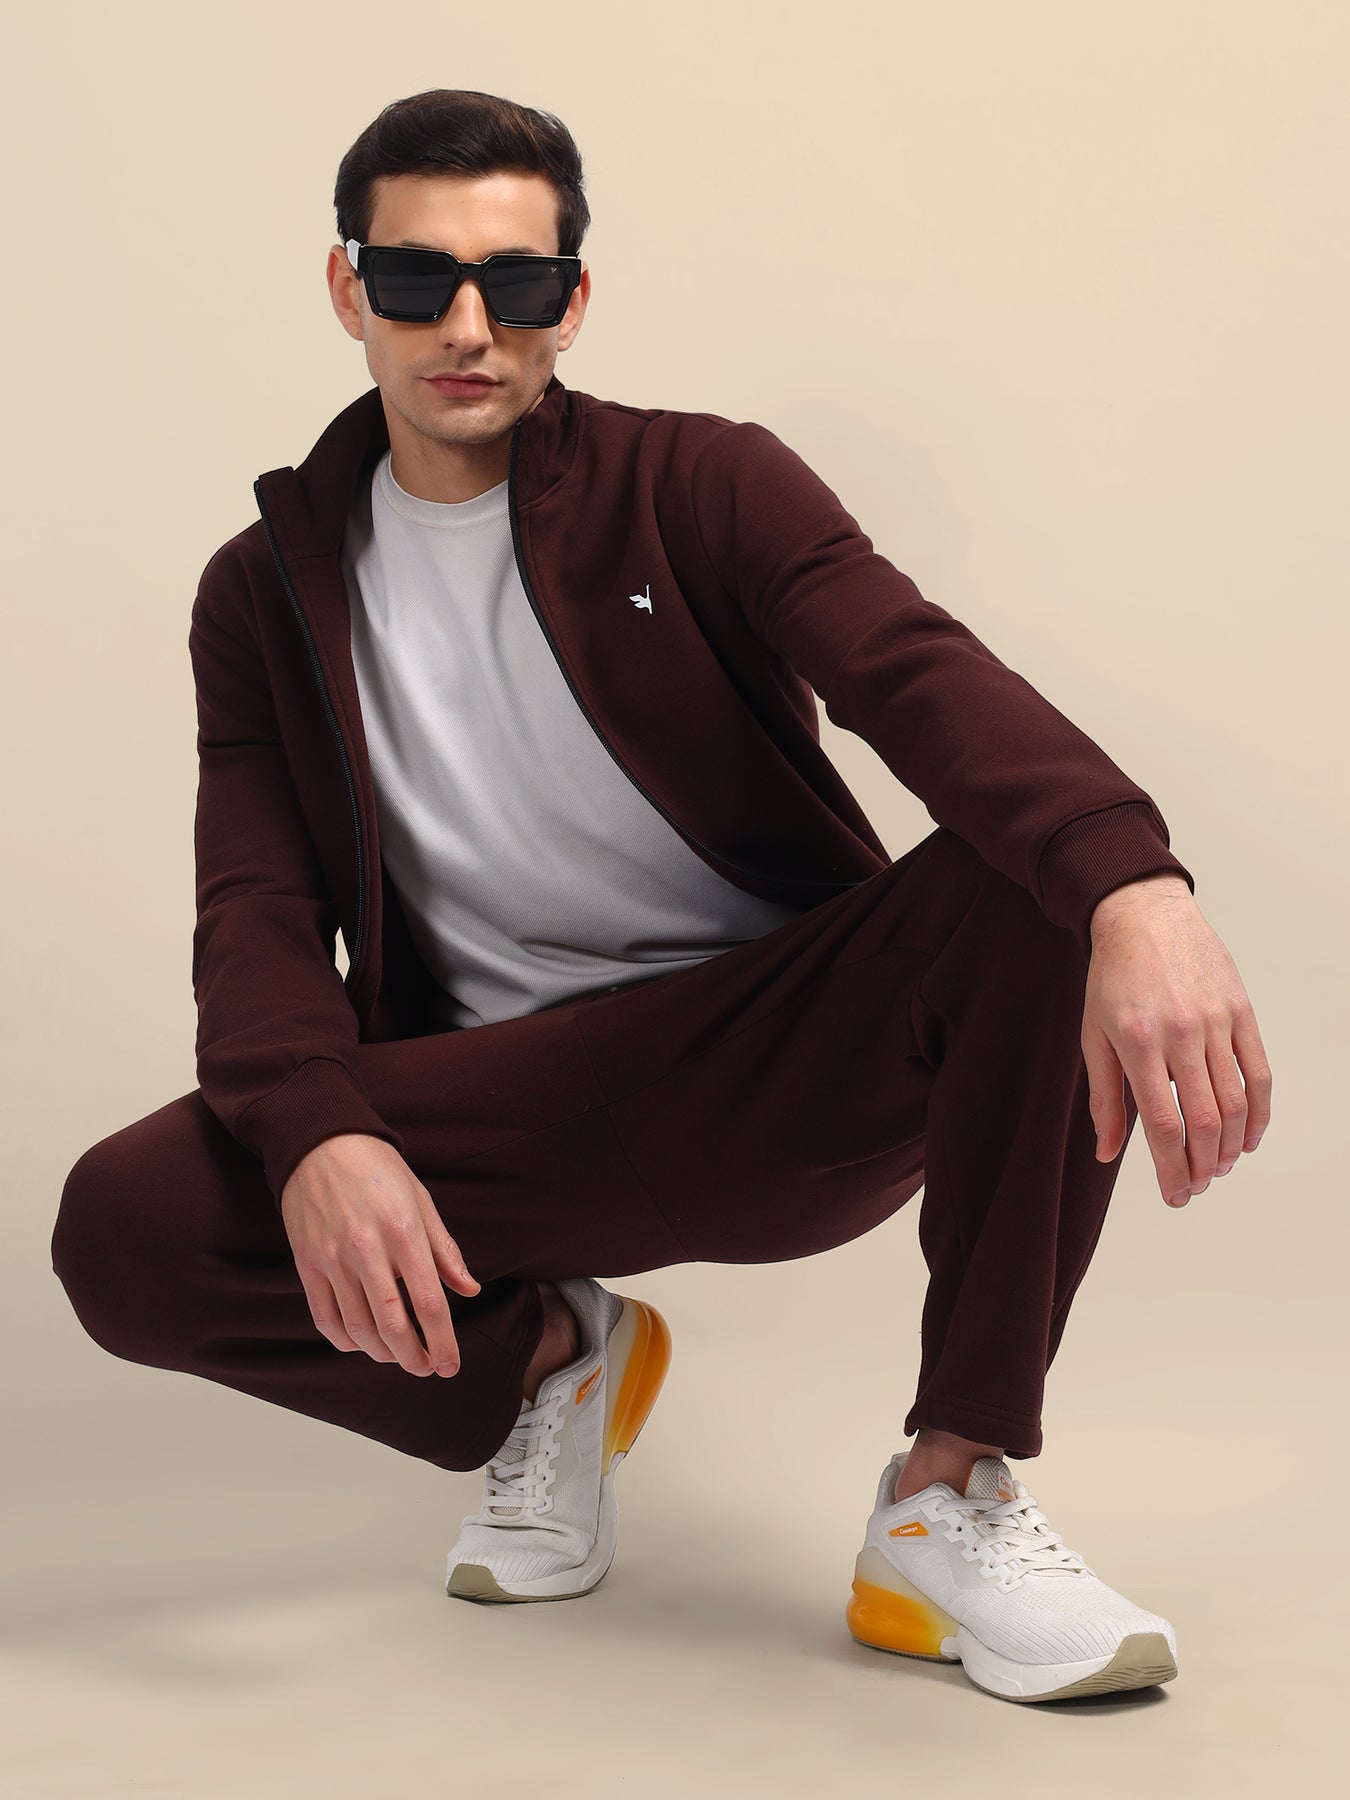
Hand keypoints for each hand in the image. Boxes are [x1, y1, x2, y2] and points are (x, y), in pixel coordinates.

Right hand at [279, 1134, 480, 1374]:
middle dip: (413, 1357)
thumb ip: (444, 1249)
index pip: (428, 1304)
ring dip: (382, 1353)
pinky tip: (362, 1343)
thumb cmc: (377, 1169)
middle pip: (393, 1325)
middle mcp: (367, 1251)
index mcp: (403, 1233)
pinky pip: (325, 1317)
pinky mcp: (307, 1264)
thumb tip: (469, 1289)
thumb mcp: (421, 1201)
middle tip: (427, 1369)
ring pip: (358, 1328)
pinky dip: (345, 1340)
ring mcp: (333, 1260)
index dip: (443, 1341)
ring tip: (398, 1357)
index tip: (450, 1365)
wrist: (319, 1143)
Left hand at [1082, 875, 1271, 1206]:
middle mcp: (1180, 1033)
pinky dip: (1259, 1112)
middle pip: (1204, 1121)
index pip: (1163, 1124)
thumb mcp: (1093, 1035)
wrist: (1143, 915)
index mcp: (1137, 1041)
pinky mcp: (1241, 1012)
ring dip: (1230, 1146)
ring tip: (1217, 1167)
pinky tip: (1248, 1137)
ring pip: (1236, 1102)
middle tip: (1196, 1187)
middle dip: (1202, 1167)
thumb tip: (1105, 1153)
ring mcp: (1216, 1021)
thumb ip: (1103, 1098)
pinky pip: (1259, 1072)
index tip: (1174, 1196)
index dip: (1172, 1169)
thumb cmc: (1112, 977)